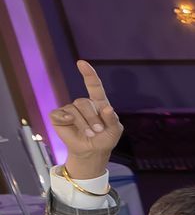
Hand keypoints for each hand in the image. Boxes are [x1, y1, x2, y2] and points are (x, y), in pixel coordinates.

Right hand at [48, 61, 123, 178]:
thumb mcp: (115, 131)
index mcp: (98, 103)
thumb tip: (108, 108)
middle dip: (93, 118)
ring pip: (74, 110)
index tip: (81, 63)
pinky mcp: (58, 117)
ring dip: (84, 124)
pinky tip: (69, 122)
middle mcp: (84, 104)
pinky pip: (59, 113)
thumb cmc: (105, 139)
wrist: (92, 151)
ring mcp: (70, 110)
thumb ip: (113, 120)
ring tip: (91, 134)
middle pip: (84, 102)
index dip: (88, 74)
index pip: (94, 86)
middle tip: (98, 131)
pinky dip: (65, 118)